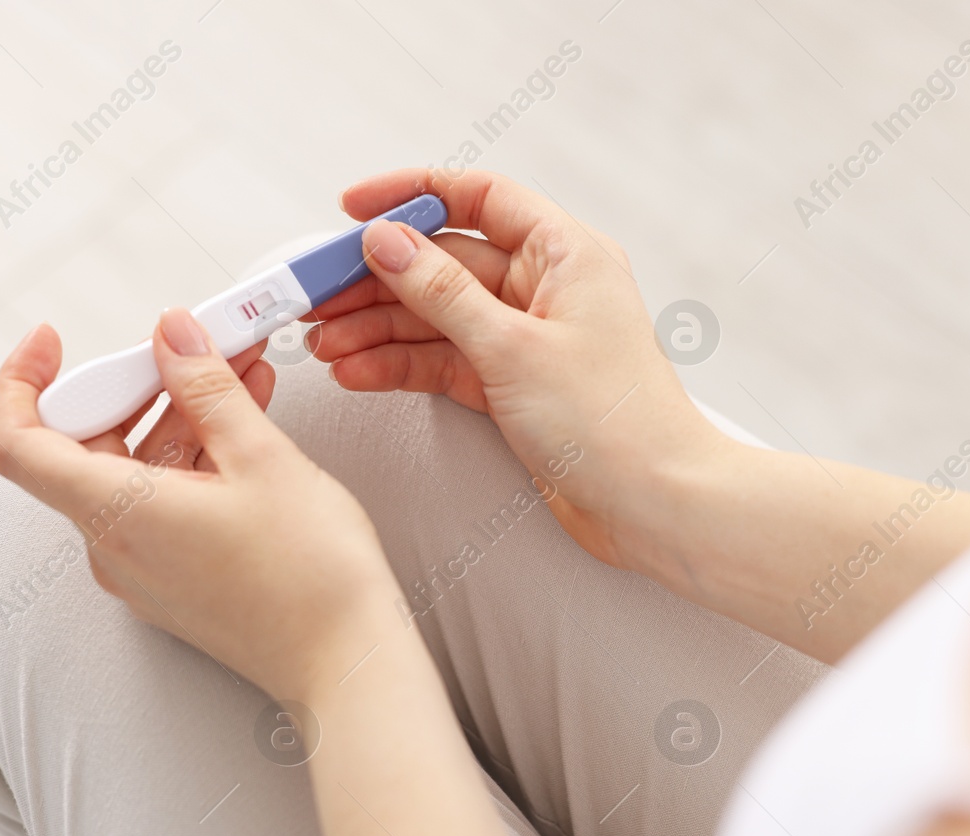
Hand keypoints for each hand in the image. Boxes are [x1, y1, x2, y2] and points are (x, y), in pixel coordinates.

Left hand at [0, 310, 401, 698]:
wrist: (348, 662)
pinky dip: (194, 459)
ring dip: (180, 417)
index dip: (20, 382)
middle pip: (86, 448)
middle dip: (136, 386)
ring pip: (134, 473)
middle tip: (189, 345)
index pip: (20, 444)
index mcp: (116, 515)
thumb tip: (170, 336)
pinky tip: (245, 426)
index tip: (52, 342)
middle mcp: (115, 548)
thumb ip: (205, 387)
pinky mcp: (175, 583)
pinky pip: (162, 505)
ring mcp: (144, 571)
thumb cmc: (309, 575)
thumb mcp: (260, 457)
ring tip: (244, 372)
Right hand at [308, 168, 722, 571]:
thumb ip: (441, 292)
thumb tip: (387, 242)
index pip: (478, 198)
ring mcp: (527, 339)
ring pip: (436, 317)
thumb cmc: (611, 423)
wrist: (654, 505)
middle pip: (444, 263)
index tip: (351, 210)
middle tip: (315, 297)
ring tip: (322, 343)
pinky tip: (356, 372)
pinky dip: (401, 366)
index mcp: (565, 254)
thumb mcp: (512, 348)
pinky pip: (444, 361)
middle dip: (377, 280)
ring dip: (378, 328)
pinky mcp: (513, 386)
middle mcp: (546, 288)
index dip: (411, 196)